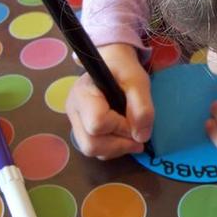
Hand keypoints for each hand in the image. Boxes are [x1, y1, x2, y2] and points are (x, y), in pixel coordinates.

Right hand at [66, 43, 153, 159]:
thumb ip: (142, 108)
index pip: (97, 123)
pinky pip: (95, 149)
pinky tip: (123, 137)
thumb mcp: (138, 82)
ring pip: (92, 150)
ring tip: (133, 137)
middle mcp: (74, 111)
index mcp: (83, 94)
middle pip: (91, 144)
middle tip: (138, 138)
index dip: (121, 127)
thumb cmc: (124, 70)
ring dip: (117, 149)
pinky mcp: (83, 130)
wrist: (114, 65)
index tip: (135, 120)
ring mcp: (76, 122)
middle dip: (119, 145)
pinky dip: (112, 149)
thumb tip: (141, 137)